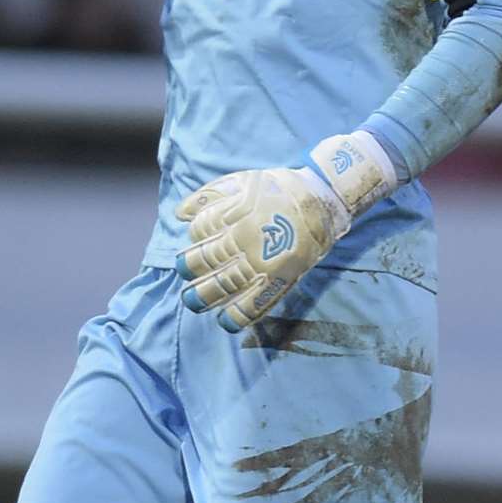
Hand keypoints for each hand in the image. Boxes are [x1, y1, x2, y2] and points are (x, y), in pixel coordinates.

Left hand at [174, 131, 396, 331]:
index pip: (201, 230)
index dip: (194, 237)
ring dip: (203, 296)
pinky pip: (254, 304)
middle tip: (183, 273)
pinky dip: (236, 316)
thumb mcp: (242, 181)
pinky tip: (224, 321)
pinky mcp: (278, 280)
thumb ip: (210, 194)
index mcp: (233, 214)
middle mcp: (243, 240)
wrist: (321, 200)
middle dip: (188, 268)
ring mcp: (261, 262)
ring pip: (224, 284)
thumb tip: (180, 214)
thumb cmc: (278, 189)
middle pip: (206, 259)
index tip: (195, 242)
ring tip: (192, 302)